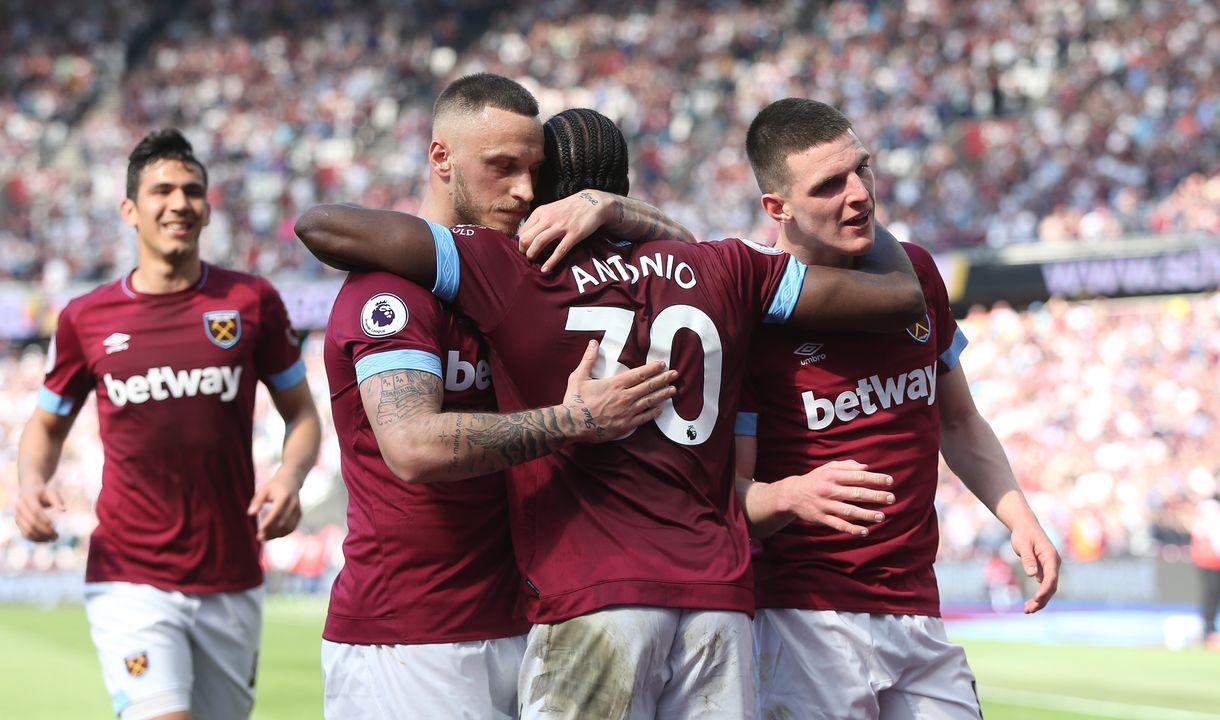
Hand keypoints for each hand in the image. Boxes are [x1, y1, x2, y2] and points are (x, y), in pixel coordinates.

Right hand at [15, 486, 65, 541]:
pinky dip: (35, 539)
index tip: (54, 526)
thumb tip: (64, 511)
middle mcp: (20, 508)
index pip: (35, 510)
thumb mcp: (51, 492)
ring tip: (53, 539)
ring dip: (40, 537)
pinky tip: (46, 541)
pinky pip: (25, 534)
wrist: (28, 491)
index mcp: (28, 498)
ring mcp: (17, 516)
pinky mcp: (18, 523)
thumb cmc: (44, 493)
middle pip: (31, 522)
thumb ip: (57, 500)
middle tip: (57, 536)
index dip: (44, 519)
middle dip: (44, 531)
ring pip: (27, 531)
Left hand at [248, 473, 303, 541]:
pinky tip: (274, 535)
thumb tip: (250, 514)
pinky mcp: (299, 514)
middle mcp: (293, 504)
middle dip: (271, 532)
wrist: (292, 479)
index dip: (268, 524)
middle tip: (259, 537)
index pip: (276, 514)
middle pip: (282, 523)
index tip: (259, 530)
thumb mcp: (264, 489)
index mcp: (284, 497)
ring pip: (288, 528)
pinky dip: (283, 534)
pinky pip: (292, 528)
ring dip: (276, 535)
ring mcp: (298, 510)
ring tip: (265, 538)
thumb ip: (257, 501)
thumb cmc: (275, 485)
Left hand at [519, 190, 610, 271]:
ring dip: (533, 254)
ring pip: (540, 242)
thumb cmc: (569, 209)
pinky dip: (551, 261)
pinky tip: (545, 269)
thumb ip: (539, 221)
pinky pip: (560, 250)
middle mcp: (549, 218)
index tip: (522, 250)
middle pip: (528, 237)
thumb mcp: (550, 209)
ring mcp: (562, 226)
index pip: (523, 230)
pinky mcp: (574, 234)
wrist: (592, 203)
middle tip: (526, 257)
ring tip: (532, 261)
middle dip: (523, 250)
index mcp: (541, 212)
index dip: (520, 242)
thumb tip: (525, 237)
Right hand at [563, 340, 676, 441]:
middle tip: (675, 375)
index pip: (639, 374)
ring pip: (649, 402)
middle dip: (663, 379)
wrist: (571, 424)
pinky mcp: (625, 426)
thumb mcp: (579, 376)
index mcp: (615, 384)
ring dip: (662, 395)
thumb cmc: (574, 401)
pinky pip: (643, 419)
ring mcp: (626, 412)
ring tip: (673, 390)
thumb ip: (589, 359)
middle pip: (648, 386)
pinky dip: (652, 413)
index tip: (662, 364)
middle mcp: (624, 397)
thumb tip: (593, 343)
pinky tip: (660, 410)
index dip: (652, 368)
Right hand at [775, 460, 894, 536]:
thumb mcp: (828, 468)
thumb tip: (867, 468)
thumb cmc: (815, 479)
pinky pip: (838, 525)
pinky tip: (865, 531)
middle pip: (856, 493)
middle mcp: (829, 490)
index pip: (857, 476)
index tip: (890, 481)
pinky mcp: (821, 518)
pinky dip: (851, 529)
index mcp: (832, 475)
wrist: (791, 494)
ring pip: (848, 511)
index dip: (874, 478)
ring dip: (866, 514)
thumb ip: (847, 466)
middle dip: (875, 496)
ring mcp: (825, 505)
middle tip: (891, 498)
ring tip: (881, 516)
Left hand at [1010, 520, 1059, 612]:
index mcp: (1051, 557)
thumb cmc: (1024, 534)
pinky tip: (1029, 604)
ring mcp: (1050, 568)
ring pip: (1048, 588)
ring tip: (1027, 610)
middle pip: (1051, 586)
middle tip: (1028, 610)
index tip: (1036, 599)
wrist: (1025, 526)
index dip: (1044, 590)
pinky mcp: (1045, 570)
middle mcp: (1054, 564)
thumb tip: (1032, 574)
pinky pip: (1044, 585)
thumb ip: (1028, 559)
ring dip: (1040, 600)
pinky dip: (1038, 595)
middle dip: (1041, 600)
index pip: (1051, 577)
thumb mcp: (1023, 545)